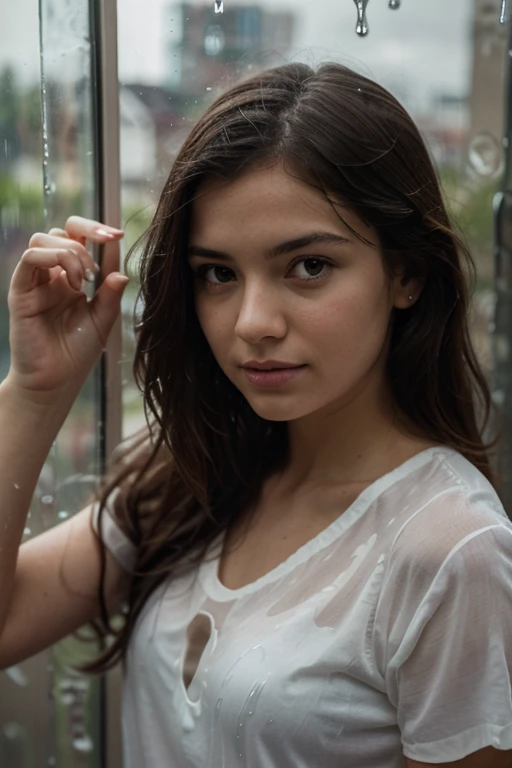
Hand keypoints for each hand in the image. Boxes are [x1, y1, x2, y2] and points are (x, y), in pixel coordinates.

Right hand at [7, 216, 128, 396]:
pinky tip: (74, 284)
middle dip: (88, 229)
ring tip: (88, 280)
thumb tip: (123, 272)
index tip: (118, 235)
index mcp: (72, 277)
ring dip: (73, 251)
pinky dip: (55, 259)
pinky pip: (30, 258)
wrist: (56, 381)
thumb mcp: (103, 320)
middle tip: (109, 241)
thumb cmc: (77, 353)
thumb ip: (110, 294)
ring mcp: (36, 281)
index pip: (80, 240)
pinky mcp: (21, 291)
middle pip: (61, 230)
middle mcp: (52, 275)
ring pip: (44, 239)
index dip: (98, 231)